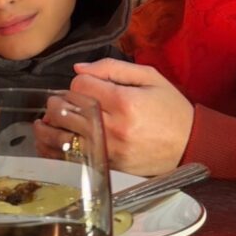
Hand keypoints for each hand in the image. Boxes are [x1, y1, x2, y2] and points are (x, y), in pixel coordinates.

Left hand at [38, 59, 194, 175]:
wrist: (191, 144)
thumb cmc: (171, 108)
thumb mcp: (149, 77)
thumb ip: (112, 68)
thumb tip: (78, 68)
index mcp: (125, 102)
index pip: (80, 86)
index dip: (77, 82)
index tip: (84, 85)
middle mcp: (115, 128)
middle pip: (67, 111)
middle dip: (58, 103)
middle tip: (58, 102)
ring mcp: (110, 151)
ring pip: (64, 139)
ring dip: (49, 128)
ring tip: (45, 122)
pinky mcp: (109, 168)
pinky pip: (73, 160)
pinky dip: (57, 151)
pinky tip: (51, 142)